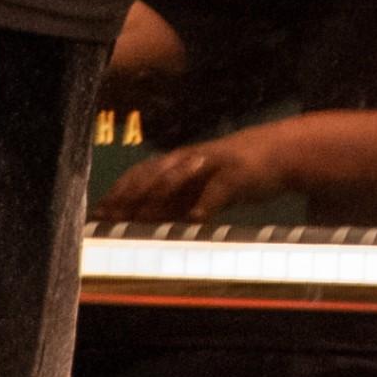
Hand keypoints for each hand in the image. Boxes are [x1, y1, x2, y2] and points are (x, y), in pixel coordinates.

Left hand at [96, 121, 293, 223]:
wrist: (277, 152)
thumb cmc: (232, 173)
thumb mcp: (199, 188)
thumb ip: (172, 204)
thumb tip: (138, 224)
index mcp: (177, 162)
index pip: (139, 174)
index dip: (117, 193)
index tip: (99, 214)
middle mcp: (189, 159)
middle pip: (152, 174)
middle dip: (129, 196)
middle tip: (112, 218)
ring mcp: (212, 164)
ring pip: (179, 176)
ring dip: (158, 197)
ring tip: (141, 218)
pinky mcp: (237, 174)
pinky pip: (219, 189)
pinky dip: (206, 204)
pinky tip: (196, 220)